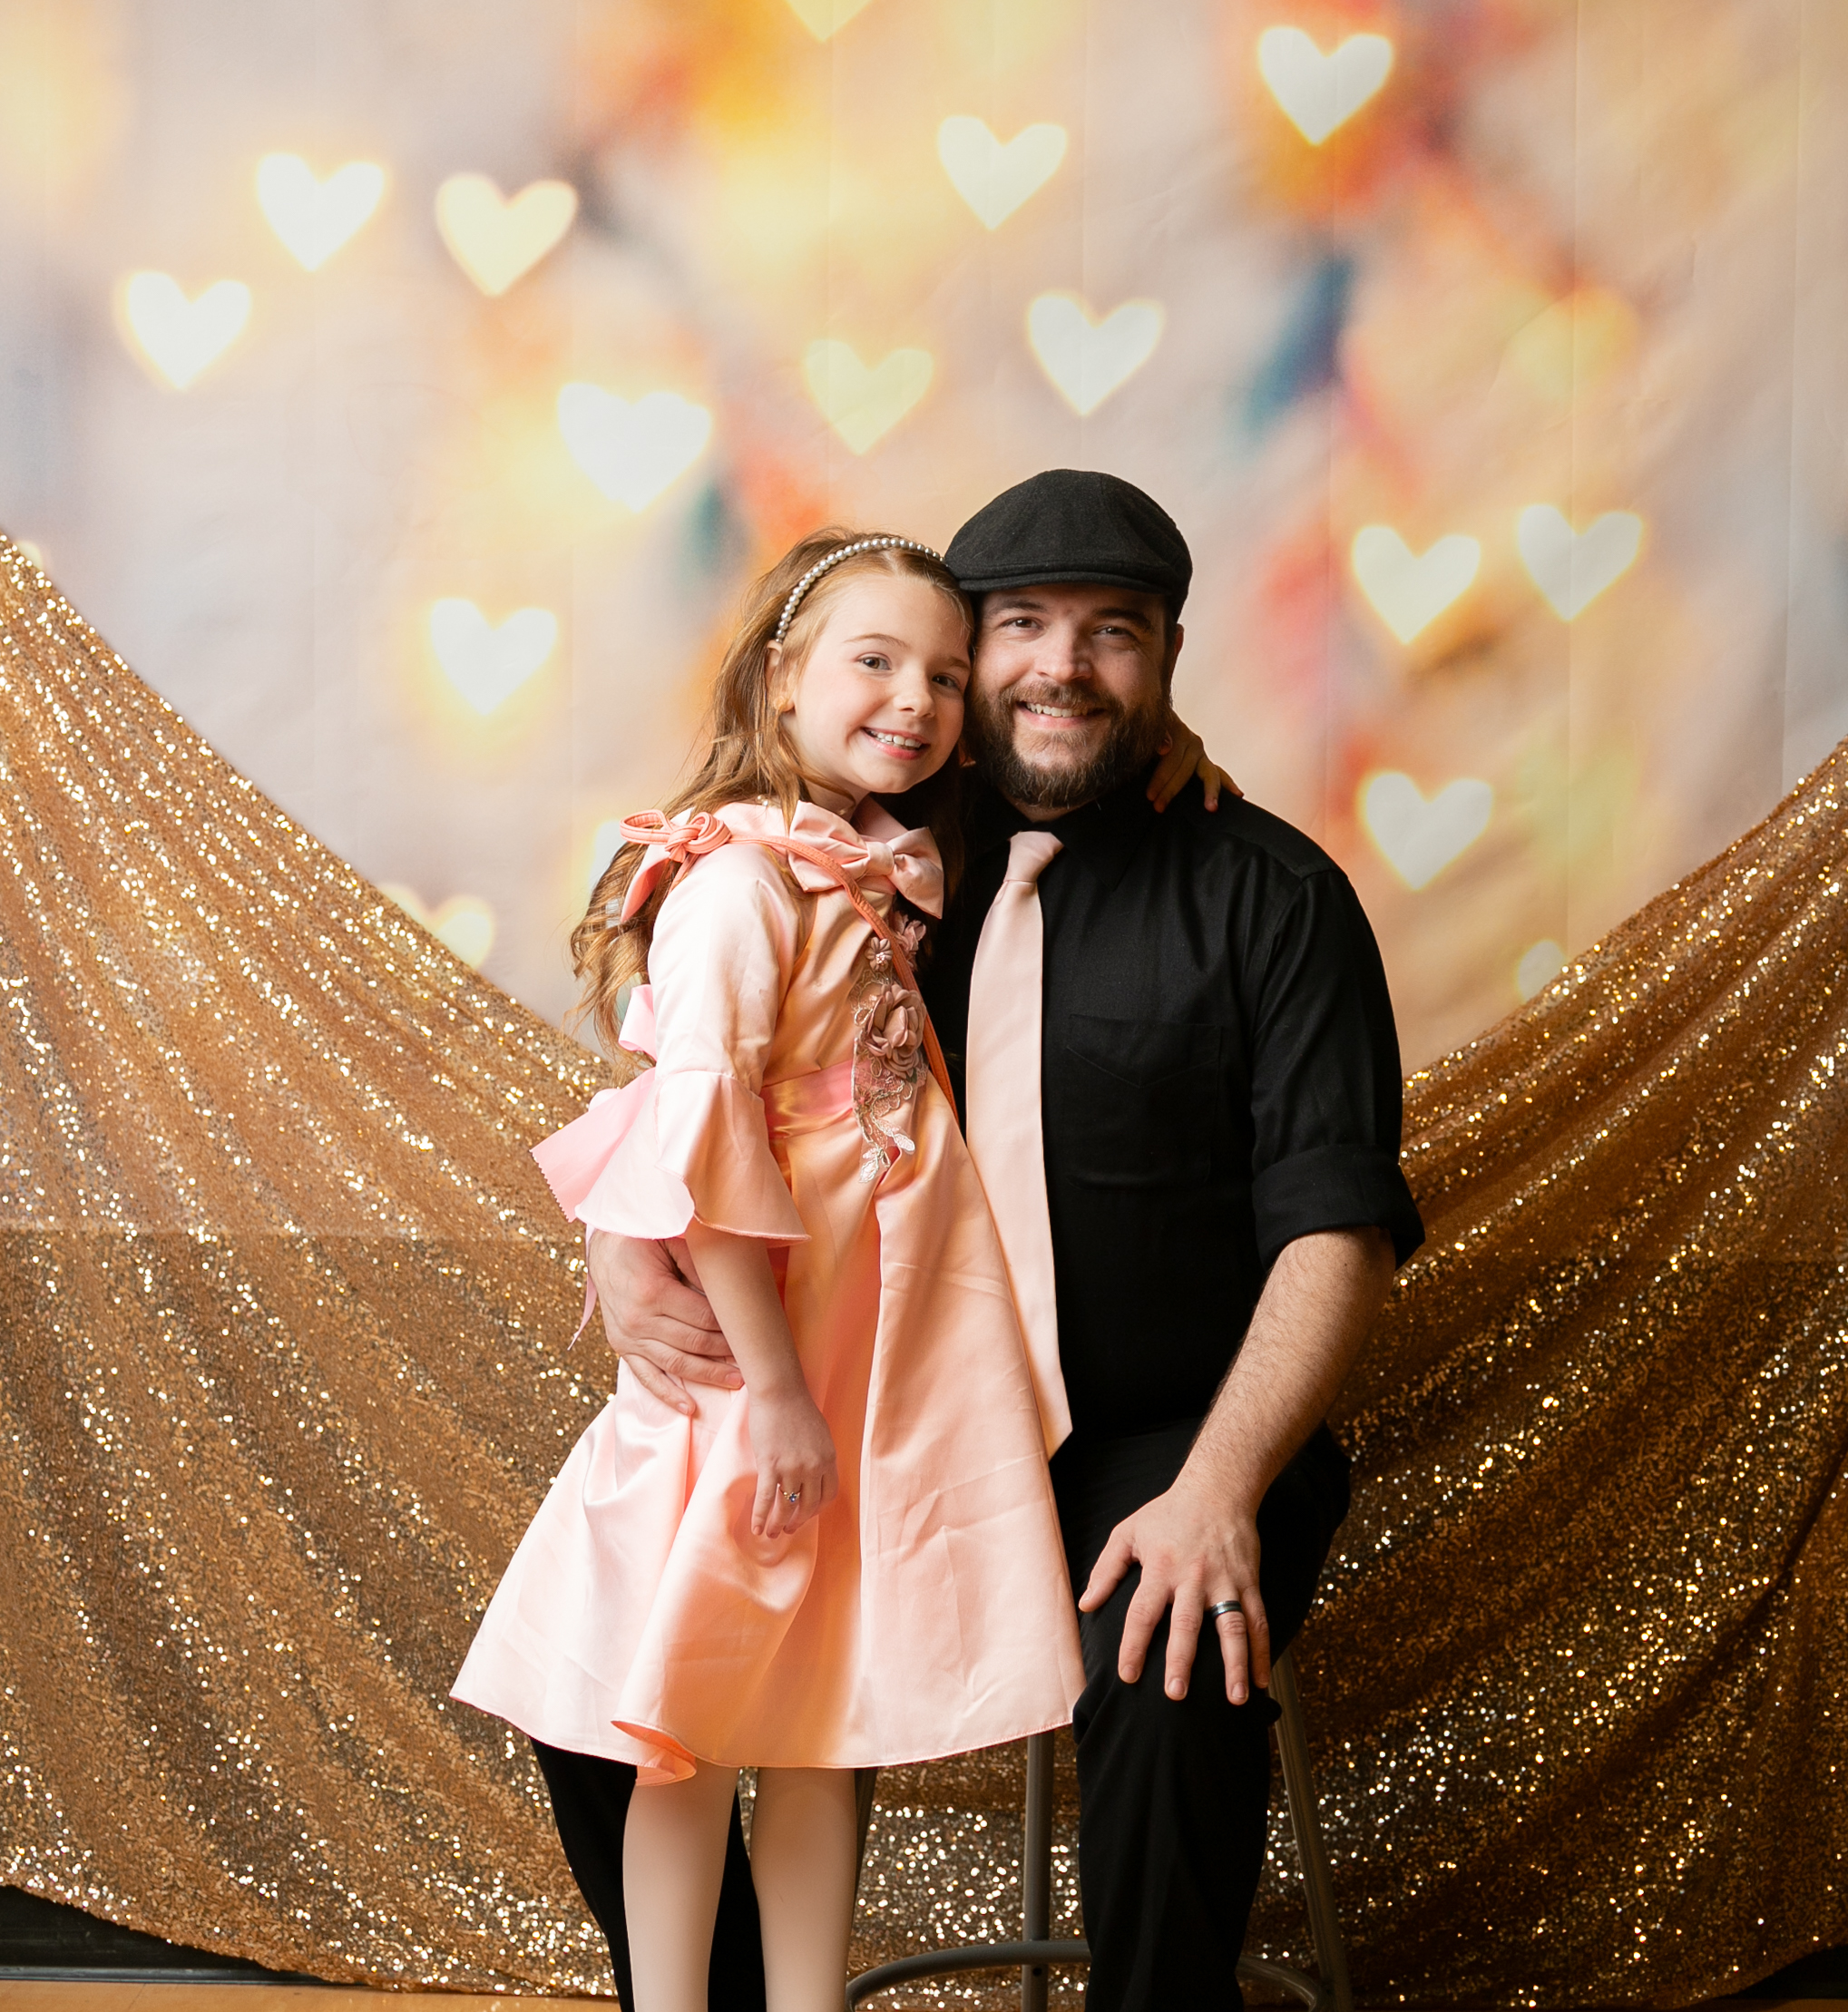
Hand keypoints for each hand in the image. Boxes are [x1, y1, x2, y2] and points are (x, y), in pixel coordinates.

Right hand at [588, 1231, 740, 1414]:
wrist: (605, 1246)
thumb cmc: (644, 1239)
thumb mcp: (673, 1241)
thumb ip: (698, 1267)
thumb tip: (729, 1293)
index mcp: (653, 1292)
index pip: (703, 1318)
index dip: (730, 1328)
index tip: (753, 1334)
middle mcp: (638, 1319)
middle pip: (693, 1343)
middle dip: (725, 1354)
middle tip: (754, 1361)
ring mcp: (627, 1336)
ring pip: (675, 1364)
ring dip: (707, 1375)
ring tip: (736, 1382)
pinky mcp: (622, 1346)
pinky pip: (646, 1377)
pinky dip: (667, 1394)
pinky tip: (689, 1407)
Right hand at [747, 1384, 837, 1538]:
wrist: (779, 1391)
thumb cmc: (797, 1407)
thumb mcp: (820, 1433)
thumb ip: (819, 1455)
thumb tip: (813, 1473)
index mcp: (828, 1458)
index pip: (828, 1495)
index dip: (817, 1509)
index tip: (807, 1514)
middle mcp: (813, 1466)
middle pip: (809, 1504)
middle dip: (798, 1521)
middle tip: (788, 1529)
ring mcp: (792, 1467)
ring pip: (786, 1505)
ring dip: (779, 1523)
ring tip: (772, 1533)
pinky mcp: (770, 1464)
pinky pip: (765, 1498)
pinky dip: (760, 1516)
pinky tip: (756, 1528)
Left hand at [1078, 1473, 1269, 1704]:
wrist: (1217, 1489)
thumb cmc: (1167, 1513)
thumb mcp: (1127, 1533)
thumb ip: (1105, 1570)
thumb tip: (1085, 1605)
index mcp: (1160, 1567)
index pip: (1142, 1612)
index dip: (1134, 1644)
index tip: (1128, 1675)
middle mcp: (1193, 1577)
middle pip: (1187, 1624)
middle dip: (1181, 1661)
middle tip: (1176, 1695)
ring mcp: (1225, 1581)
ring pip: (1231, 1627)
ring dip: (1235, 1664)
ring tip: (1236, 1699)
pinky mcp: (1249, 1582)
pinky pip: (1258, 1620)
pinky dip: (1262, 1651)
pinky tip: (1262, 1680)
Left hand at [1148, 712, 1242, 812]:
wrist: (1147, 725)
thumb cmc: (1142, 734)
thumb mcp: (1143, 733)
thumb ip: (1155, 737)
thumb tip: (1165, 748)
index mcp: (1178, 730)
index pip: (1172, 758)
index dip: (1161, 778)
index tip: (1150, 796)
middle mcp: (1193, 741)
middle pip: (1187, 768)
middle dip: (1171, 789)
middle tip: (1158, 806)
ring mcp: (1201, 753)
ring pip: (1209, 773)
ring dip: (1210, 791)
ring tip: (1212, 807)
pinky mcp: (1204, 763)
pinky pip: (1218, 774)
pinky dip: (1227, 784)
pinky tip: (1238, 794)